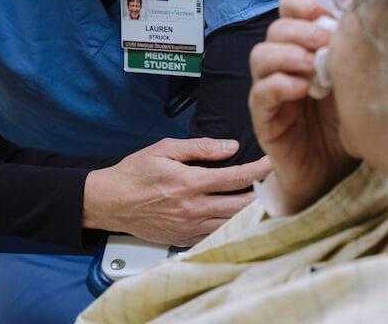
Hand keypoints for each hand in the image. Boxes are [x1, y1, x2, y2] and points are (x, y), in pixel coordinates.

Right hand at [83, 138, 270, 246]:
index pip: (236, 177)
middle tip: (278, 184)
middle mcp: (193, 208)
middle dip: (263, 194)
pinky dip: (232, 227)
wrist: (110, 202)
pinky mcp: (184, 239)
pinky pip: (216, 235)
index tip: (273, 163)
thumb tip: (230, 147)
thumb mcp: (165, 149)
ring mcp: (189, 227)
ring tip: (267, 202)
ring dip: (251, 213)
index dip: (259, 170)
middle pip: (241, 205)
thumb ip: (200, 147)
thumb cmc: (135, 173)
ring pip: (232, 223)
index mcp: (190, 182)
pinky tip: (242, 219)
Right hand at [248, 0, 357, 214]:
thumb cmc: (348, 122)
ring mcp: (271, 91)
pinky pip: (260, 93)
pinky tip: (302, 89)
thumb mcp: (357, 79)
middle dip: (299, 29)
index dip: (302, 5)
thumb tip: (363, 9)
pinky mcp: (264, 118)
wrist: (335, 172)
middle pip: (275, 29)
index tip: (325, 13)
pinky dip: (279, 85)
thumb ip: (354, 49)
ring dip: (286, 54)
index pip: (289, 11)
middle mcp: (284, 65)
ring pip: (260, 56)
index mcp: (305, 47)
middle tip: (324, 39)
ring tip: (312, 65)